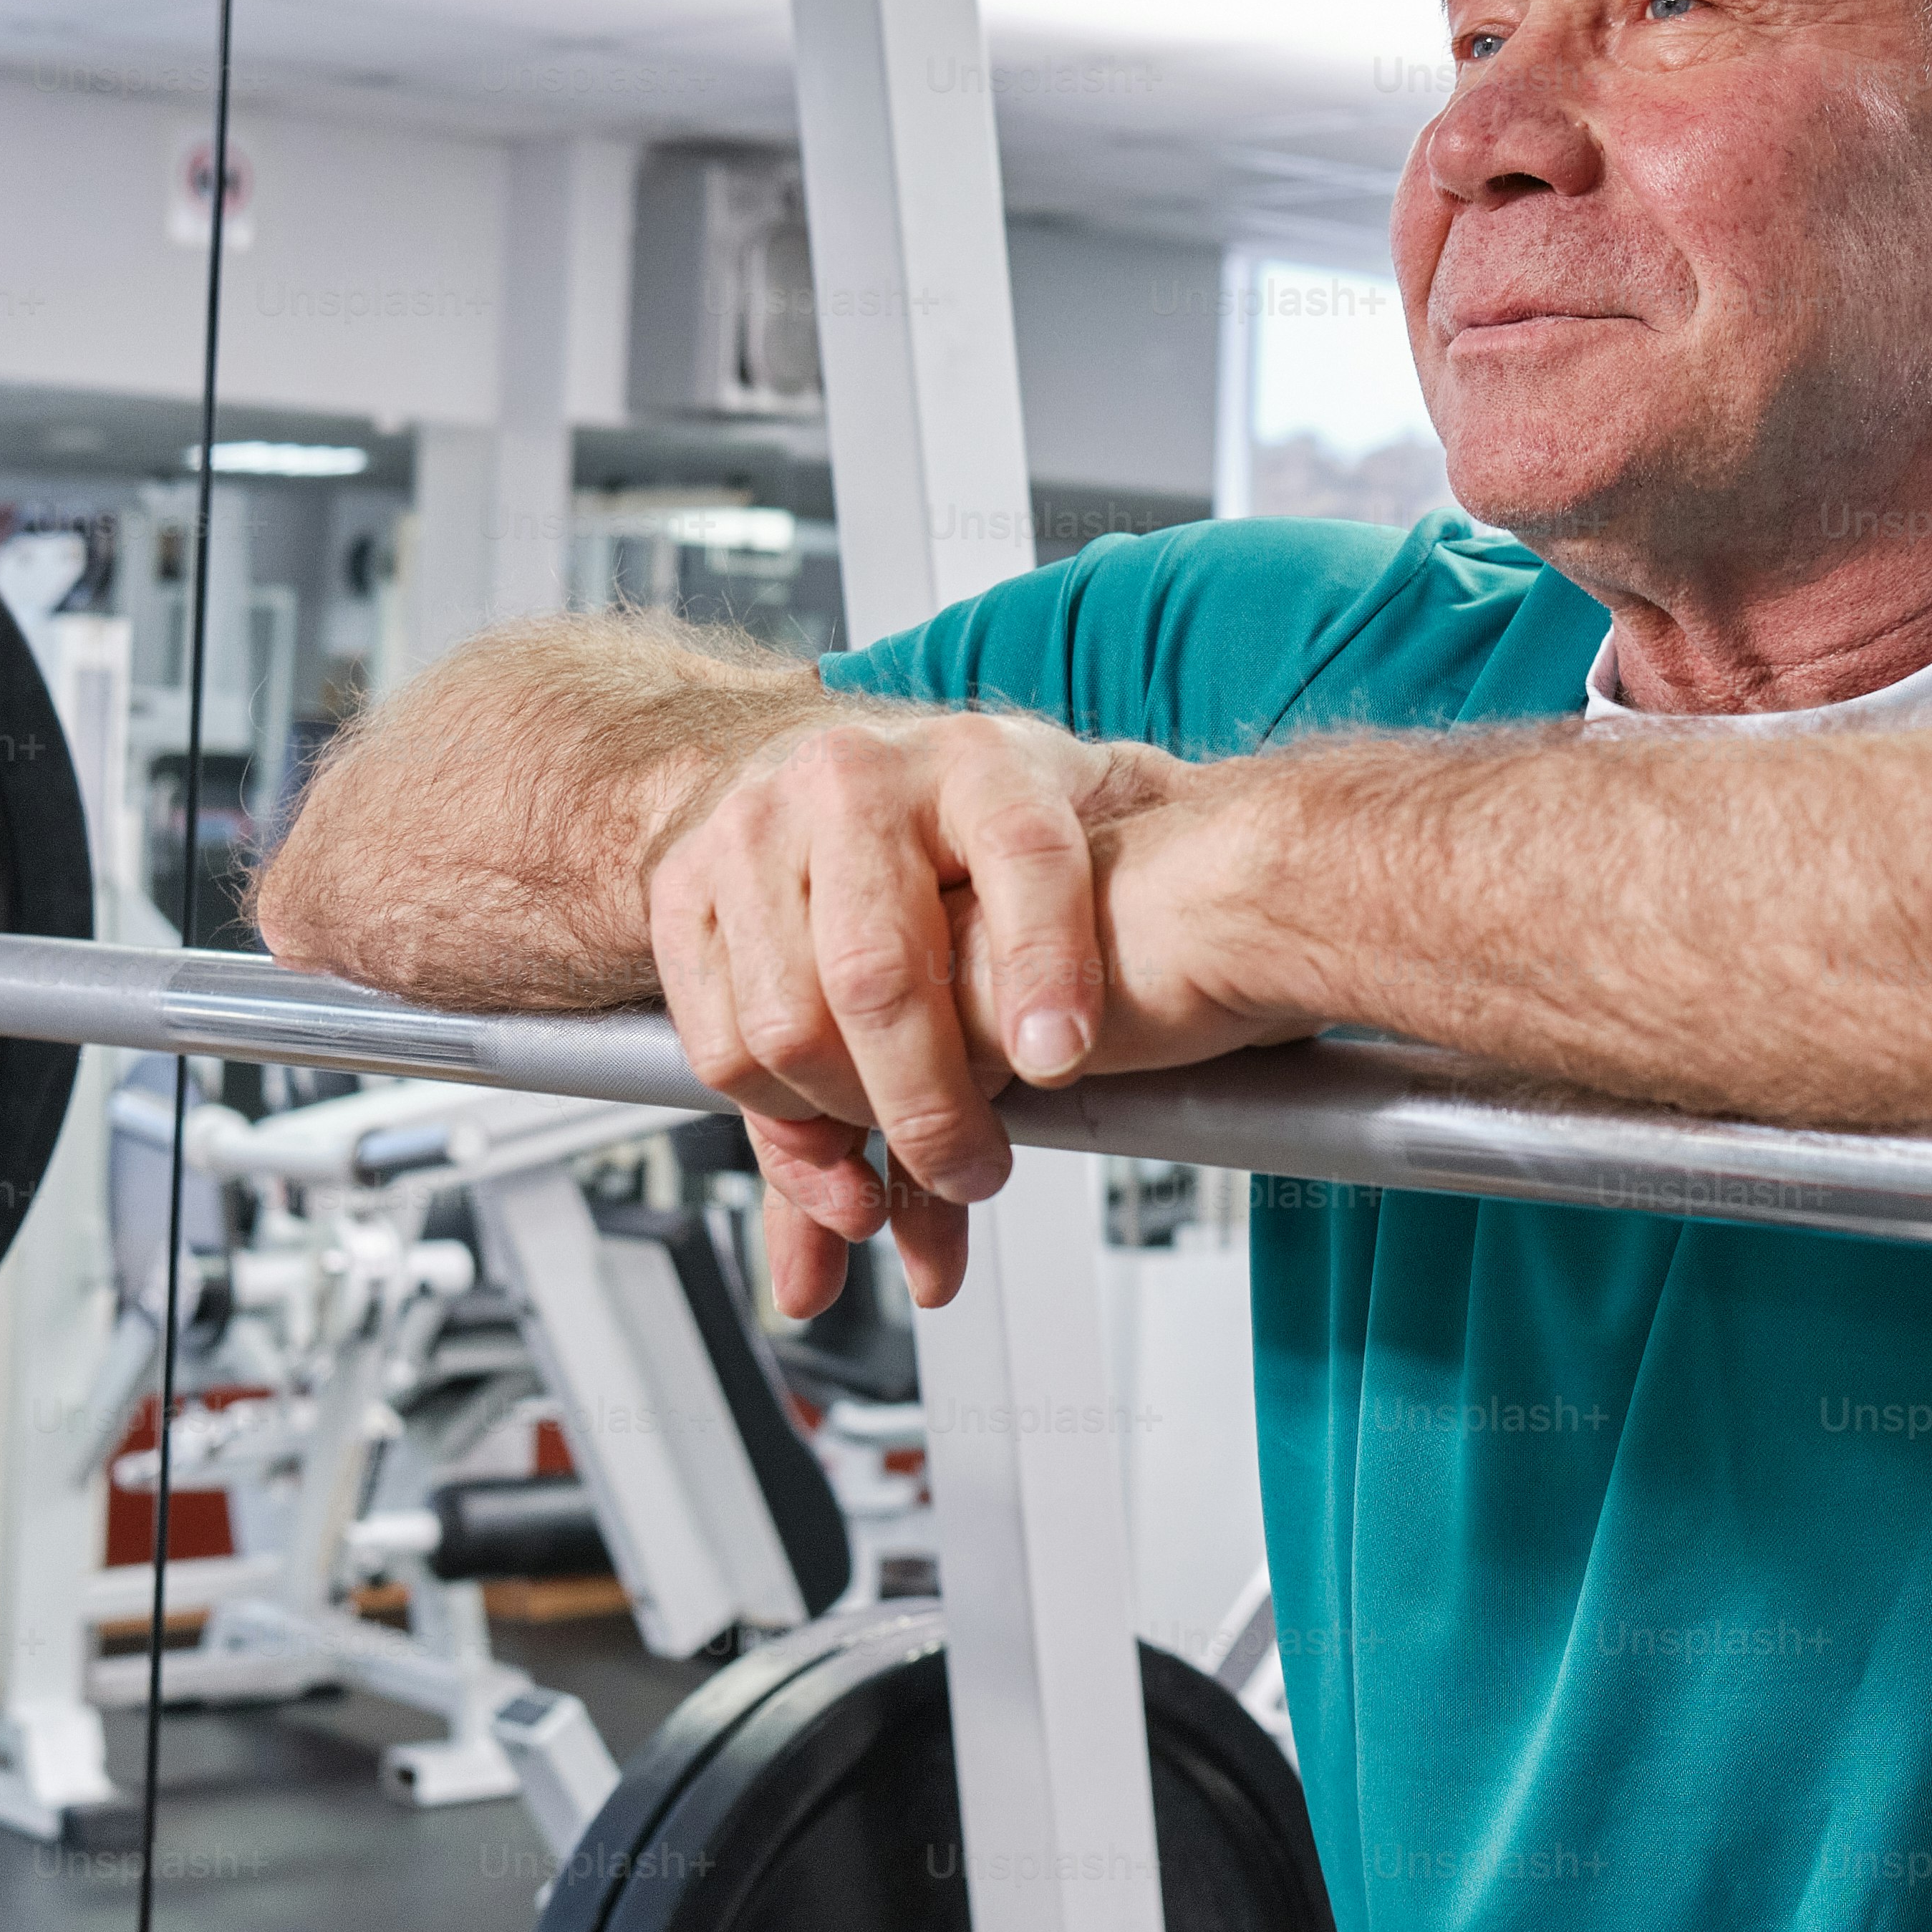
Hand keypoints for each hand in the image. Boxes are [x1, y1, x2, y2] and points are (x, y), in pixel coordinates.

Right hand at [645, 711, 1286, 1311]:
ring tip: (912, 1171)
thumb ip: (1123, 916)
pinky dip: (778, 1133)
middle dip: (933, 1106)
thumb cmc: (954, 826)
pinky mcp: (680, 893)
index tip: (1064, 1058)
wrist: (796, 766)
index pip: (1022, 856)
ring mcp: (754, 833)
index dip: (1044, 962)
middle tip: (983, 1167)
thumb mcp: (1062, 830)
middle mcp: (855, 781)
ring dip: (855, 1130)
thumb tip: (1251, 1013)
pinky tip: (836, 1159)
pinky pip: (720, 1046)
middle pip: (880, 972)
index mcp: (978, 760)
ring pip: (791, 1025)